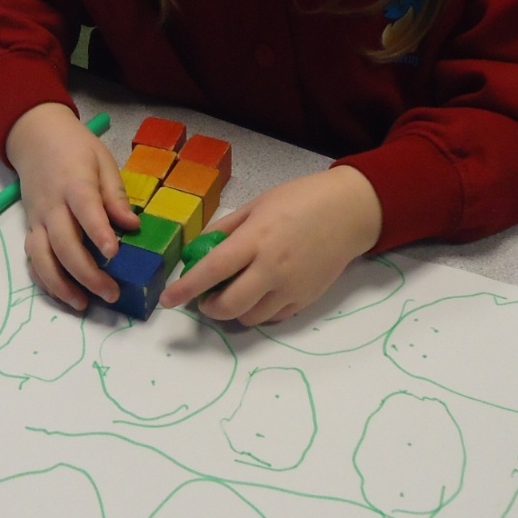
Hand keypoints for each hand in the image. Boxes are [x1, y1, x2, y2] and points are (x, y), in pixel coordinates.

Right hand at [4, 103, 137, 309]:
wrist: (35, 137)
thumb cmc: (76, 148)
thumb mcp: (103, 161)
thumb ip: (115, 195)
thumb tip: (132, 226)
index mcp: (74, 183)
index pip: (85, 210)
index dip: (98, 232)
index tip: (114, 253)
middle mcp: (52, 205)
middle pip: (63, 243)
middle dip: (86, 273)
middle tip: (111, 293)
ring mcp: (37, 219)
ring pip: (41, 257)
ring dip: (60, 285)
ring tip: (83, 304)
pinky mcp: (30, 228)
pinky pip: (32, 259)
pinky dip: (44, 280)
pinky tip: (63, 294)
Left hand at [159, 166, 381, 326]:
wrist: (350, 212)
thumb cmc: (301, 200)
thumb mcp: (257, 205)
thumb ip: (225, 229)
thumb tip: (197, 251)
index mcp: (256, 239)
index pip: (213, 270)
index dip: (186, 288)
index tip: (167, 300)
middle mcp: (272, 268)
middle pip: (229, 305)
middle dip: (209, 308)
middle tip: (205, 299)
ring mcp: (291, 287)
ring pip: (250, 317)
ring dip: (234, 311)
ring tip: (235, 292)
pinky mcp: (306, 299)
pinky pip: (273, 317)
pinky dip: (258, 311)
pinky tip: (259, 294)